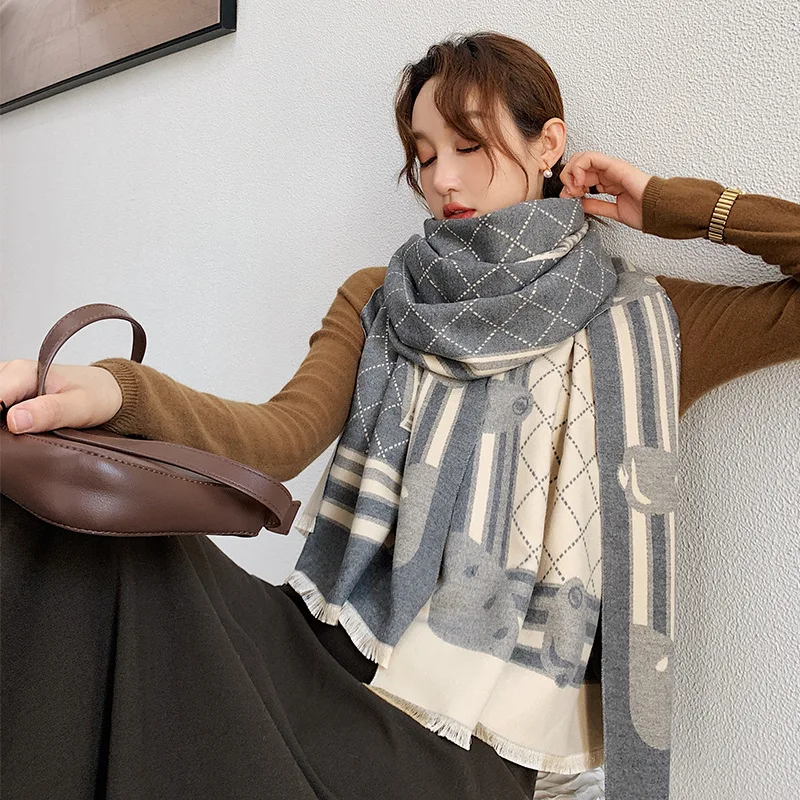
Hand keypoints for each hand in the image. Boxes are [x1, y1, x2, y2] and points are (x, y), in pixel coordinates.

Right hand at [0, 360, 122, 433]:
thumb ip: (49, 412)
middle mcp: (10, 374)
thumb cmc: (98, 394)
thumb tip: (15, 421)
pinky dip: (4, 421)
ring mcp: (8, 385)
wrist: (110, 391)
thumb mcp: (80, 406)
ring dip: (1, 425)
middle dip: (0, 425)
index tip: (12, 434)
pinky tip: (17, 432)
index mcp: (23, 372)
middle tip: (20, 439)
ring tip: (20, 436)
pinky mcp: (11, 396)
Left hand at [558, 151, 652, 230]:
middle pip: (578, 165)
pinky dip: (578, 168)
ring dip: (571, 173)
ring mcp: (611, 167)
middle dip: (567, 179)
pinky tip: (579, 183)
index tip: (570, 200)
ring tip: (574, 189)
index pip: (582, 177)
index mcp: (608, 182)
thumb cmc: (643, 212)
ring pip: (581, 158)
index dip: (570, 187)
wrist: (657, 211)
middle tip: (569, 195)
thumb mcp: (612, 211)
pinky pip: (590, 158)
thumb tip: (579, 204)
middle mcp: (608, 173)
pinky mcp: (614, 165)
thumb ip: (596, 205)